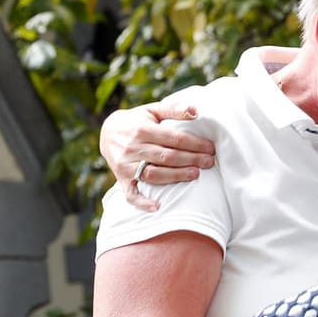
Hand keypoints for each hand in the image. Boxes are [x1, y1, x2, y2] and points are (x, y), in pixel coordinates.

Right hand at [99, 102, 216, 211]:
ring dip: (176, 176)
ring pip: (154, 174)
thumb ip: (174, 110)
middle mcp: (133, 148)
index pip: (174, 139)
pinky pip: (131, 194)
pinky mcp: (121, 178)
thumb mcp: (152, 110)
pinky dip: (143, 202)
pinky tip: (158, 206)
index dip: (194, 144)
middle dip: (191, 159)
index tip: (211, 148)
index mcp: (142, 130)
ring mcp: (126, 165)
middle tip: (209, 162)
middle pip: (167, 157)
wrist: (106, 132)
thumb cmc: (136, 121)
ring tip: (195, 175)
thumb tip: (196, 111)